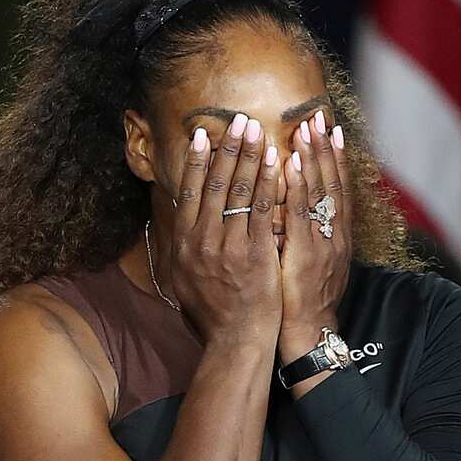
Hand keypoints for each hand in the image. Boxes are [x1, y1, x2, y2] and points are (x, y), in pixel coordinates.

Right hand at [167, 114, 282, 343]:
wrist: (235, 339)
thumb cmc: (212, 312)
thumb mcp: (185, 278)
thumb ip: (186, 248)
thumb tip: (184, 221)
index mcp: (183, 244)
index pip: (189, 192)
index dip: (198, 161)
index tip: (204, 135)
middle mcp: (201, 241)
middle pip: (214, 184)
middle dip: (227, 148)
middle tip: (237, 121)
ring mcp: (228, 246)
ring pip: (239, 191)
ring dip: (248, 156)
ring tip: (256, 130)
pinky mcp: (255, 253)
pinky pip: (263, 209)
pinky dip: (269, 182)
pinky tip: (277, 162)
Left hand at [279, 110, 352, 365]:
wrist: (306, 334)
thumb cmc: (298, 301)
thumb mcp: (304, 262)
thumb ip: (300, 235)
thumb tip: (285, 213)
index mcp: (333, 235)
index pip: (334, 187)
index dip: (332, 157)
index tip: (327, 128)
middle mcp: (332, 234)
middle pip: (330, 182)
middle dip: (324, 148)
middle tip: (318, 115)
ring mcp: (321, 242)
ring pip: (319, 192)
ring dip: (312, 157)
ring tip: (307, 127)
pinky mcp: (305, 253)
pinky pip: (300, 214)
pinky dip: (297, 186)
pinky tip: (290, 164)